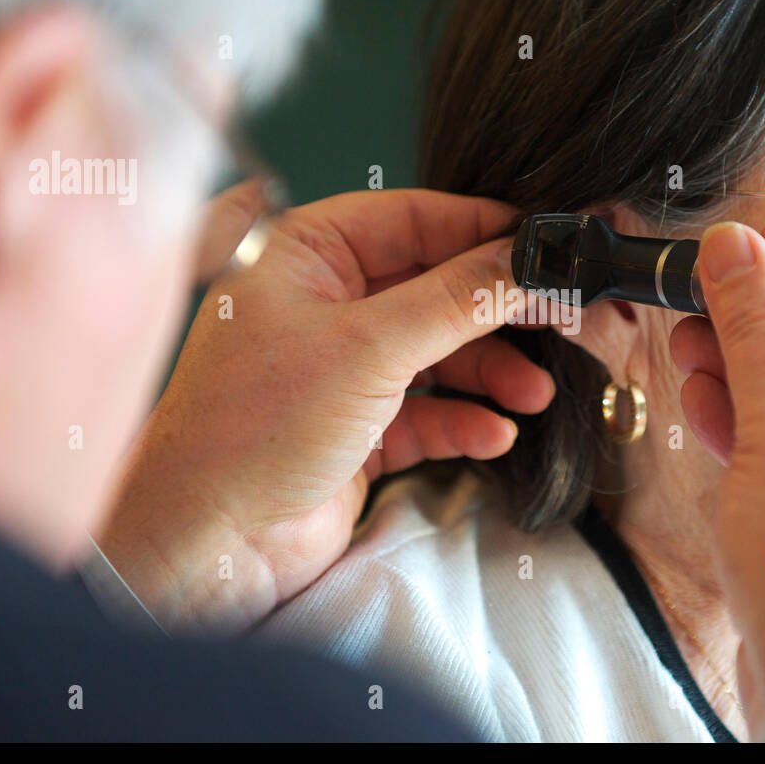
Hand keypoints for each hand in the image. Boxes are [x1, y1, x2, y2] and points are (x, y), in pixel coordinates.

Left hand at [98, 184, 552, 631]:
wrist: (210, 544)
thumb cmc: (251, 430)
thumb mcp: (368, 348)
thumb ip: (455, 299)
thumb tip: (524, 260)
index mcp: (302, 254)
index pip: (410, 219)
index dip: (480, 231)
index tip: (542, 248)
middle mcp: (320, 303)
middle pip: (431, 287)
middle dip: (492, 312)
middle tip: (554, 319)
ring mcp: (338, 368)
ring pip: (435, 352)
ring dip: (488, 372)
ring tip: (531, 394)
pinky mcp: (355, 428)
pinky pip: (426, 411)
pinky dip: (462, 420)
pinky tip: (493, 435)